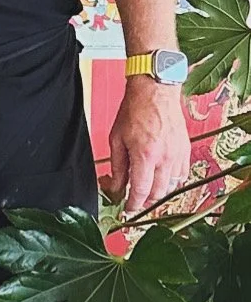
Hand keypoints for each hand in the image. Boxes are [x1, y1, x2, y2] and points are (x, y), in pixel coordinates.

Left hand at [106, 77, 190, 212]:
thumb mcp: (116, 139)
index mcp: (145, 156)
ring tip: (146, 190)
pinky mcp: (186, 151)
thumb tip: (115, 186)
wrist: (155, 92)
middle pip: (157, 194)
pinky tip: (161, 178)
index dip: (133, 205)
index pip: (141, 191)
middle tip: (134, 200)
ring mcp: (178, 155)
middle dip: (145, 202)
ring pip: (171, 187)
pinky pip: (182, 175)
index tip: (127, 209)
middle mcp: (165, 158)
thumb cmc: (134, 110)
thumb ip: (117, 166)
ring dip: (158, 193)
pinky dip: (171, 182)